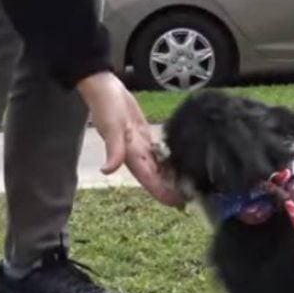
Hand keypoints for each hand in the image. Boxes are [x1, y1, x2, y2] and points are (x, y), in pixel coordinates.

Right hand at [77, 72, 182, 206]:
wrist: (104, 88)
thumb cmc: (106, 107)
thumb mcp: (111, 128)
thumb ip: (113, 149)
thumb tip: (107, 171)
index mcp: (130, 155)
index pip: (149, 180)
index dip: (162, 193)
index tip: (177, 205)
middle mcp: (136, 154)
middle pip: (156, 177)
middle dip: (169, 189)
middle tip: (188, 200)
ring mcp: (140, 145)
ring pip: (158, 166)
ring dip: (169, 178)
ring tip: (186, 186)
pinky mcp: (143, 134)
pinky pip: (157, 152)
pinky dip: (167, 159)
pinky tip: (178, 163)